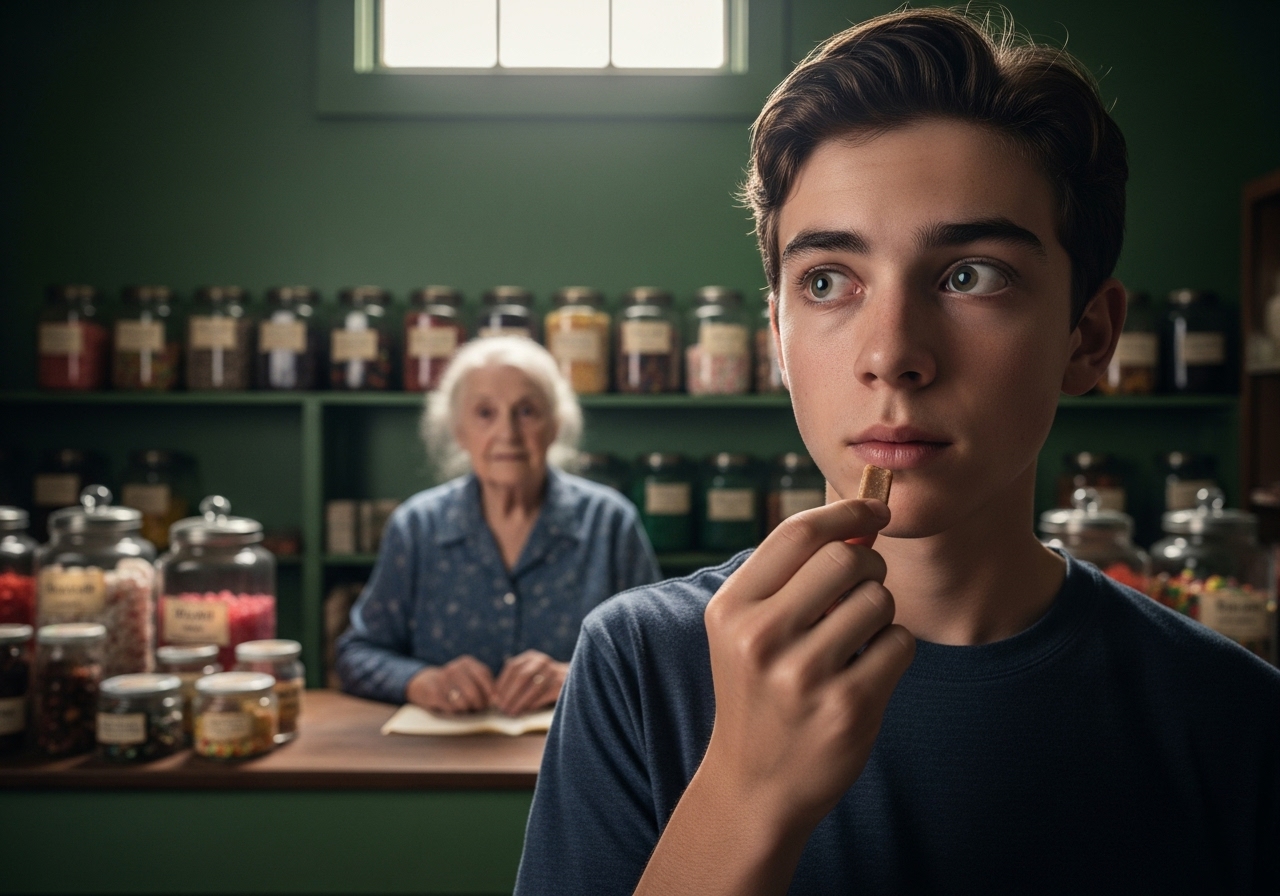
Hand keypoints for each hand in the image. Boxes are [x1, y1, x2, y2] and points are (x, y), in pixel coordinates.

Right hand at [405, 655, 495, 714]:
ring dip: (467, 709)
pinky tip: (453, 709)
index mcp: (467, 663)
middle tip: (479, 709)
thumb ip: (483, 684)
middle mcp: (454, 668)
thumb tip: (497, 699)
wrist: (426, 683)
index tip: (495, 702)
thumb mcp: (469, 676)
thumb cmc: (455, 683)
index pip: (483, 675)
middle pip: (473, 692)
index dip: (491, 690)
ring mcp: (442, 680)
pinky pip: (449, 708)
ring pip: (462, 702)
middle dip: (479, 704)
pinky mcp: (432, 692)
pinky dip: (454, 712)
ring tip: (466, 708)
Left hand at [493, 650, 566, 715]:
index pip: (513, 666)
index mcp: (531, 657)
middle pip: (523, 675)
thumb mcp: (529, 675)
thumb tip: (496, 699)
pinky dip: (536, 702)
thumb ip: (514, 682)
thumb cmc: (543, 683)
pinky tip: (528, 710)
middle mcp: (543, 661)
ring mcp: (554, 670)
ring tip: (512, 712)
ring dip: (521, 701)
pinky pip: (547, 693)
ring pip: (535, 685)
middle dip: (510, 694)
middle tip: (502, 708)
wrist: (574, 680)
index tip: (495, 698)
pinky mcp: (564, 683)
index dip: (502, 683)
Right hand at [635, 498, 915, 894]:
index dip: (846, 510)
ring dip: (880, 612)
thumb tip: (862, 518)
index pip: (798, 532)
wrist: (754, 785)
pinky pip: (899, 643)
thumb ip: (791, 574)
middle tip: (862, 588)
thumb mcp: (747, 629)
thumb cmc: (759, 690)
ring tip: (855, 640)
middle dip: (869, 565)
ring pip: (878, 600)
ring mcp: (803, 676)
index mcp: (730, 609)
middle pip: (846, 558)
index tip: (875, 509)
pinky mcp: (847, 708)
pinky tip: (866, 673)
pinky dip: (893, 650)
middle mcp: (760, 638)